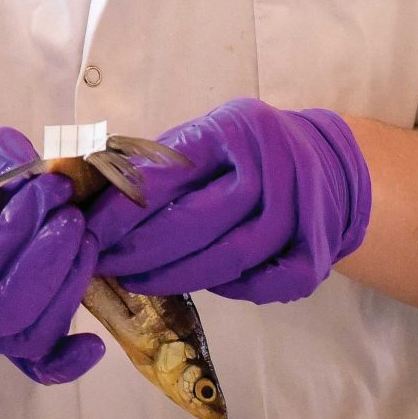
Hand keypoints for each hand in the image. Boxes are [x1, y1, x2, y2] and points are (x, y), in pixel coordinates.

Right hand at [0, 127, 104, 384]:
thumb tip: (29, 168)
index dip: (18, 228)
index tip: (51, 186)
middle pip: (1, 312)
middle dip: (47, 264)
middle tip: (73, 218)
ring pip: (25, 337)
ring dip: (65, 293)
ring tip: (87, 244)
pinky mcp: (17, 331)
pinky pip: (36, 364)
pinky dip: (65, 362)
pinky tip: (93, 344)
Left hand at [87, 98, 370, 303]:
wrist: (330, 162)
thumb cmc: (246, 152)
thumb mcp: (205, 137)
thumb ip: (157, 164)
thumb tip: (89, 199)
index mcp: (234, 129)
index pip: (167, 174)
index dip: (121, 210)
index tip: (87, 231)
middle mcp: (272, 166)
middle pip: (197, 221)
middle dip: (140, 251)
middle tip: (104, 264)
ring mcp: (301, 210)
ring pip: (229, 258)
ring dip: (174, 276)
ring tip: (136, 281)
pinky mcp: (318, 252)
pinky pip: (263, 283)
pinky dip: (227, 289)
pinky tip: (197, 284)